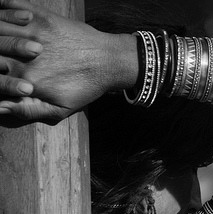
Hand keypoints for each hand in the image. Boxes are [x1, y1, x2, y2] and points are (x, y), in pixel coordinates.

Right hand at [0, 0, 137, 121]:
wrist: (108, 62)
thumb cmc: (84, 89)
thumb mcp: (59, 110)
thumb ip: (28, 110)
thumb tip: (0, 107)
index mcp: (28, 80)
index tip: (1, 72)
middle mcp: (27, 57)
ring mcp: (34, 34)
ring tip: (0, 34)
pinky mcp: (42, 18)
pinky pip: (13, 7)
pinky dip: (6, 10)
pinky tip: (6, 15)